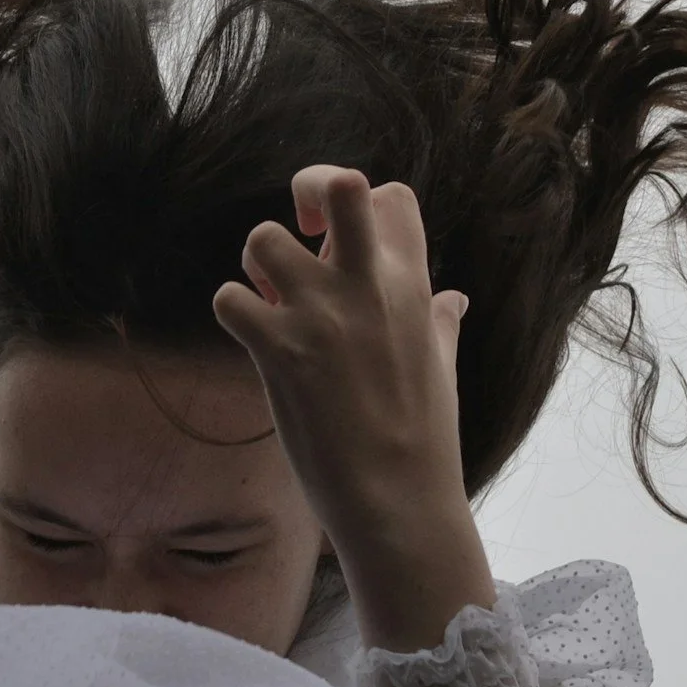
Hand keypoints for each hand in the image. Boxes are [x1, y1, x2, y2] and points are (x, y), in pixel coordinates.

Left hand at [212, 166, 495, 651]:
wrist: (400, 502)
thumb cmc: (424, 438)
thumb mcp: (442, 366)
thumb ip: (441, 323)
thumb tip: (454, 300)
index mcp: (412, 284)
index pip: (390, 195)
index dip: (360, 204)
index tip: (347, 242)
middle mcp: (366, 288)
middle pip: (338, 185)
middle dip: (310, 189)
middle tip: (301, 232)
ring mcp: (322, 316)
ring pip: (261, 238)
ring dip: (256, 265)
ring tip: (270, 301)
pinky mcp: (281, 351)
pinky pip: (231, 298)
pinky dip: (233, 312)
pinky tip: (253, 340)